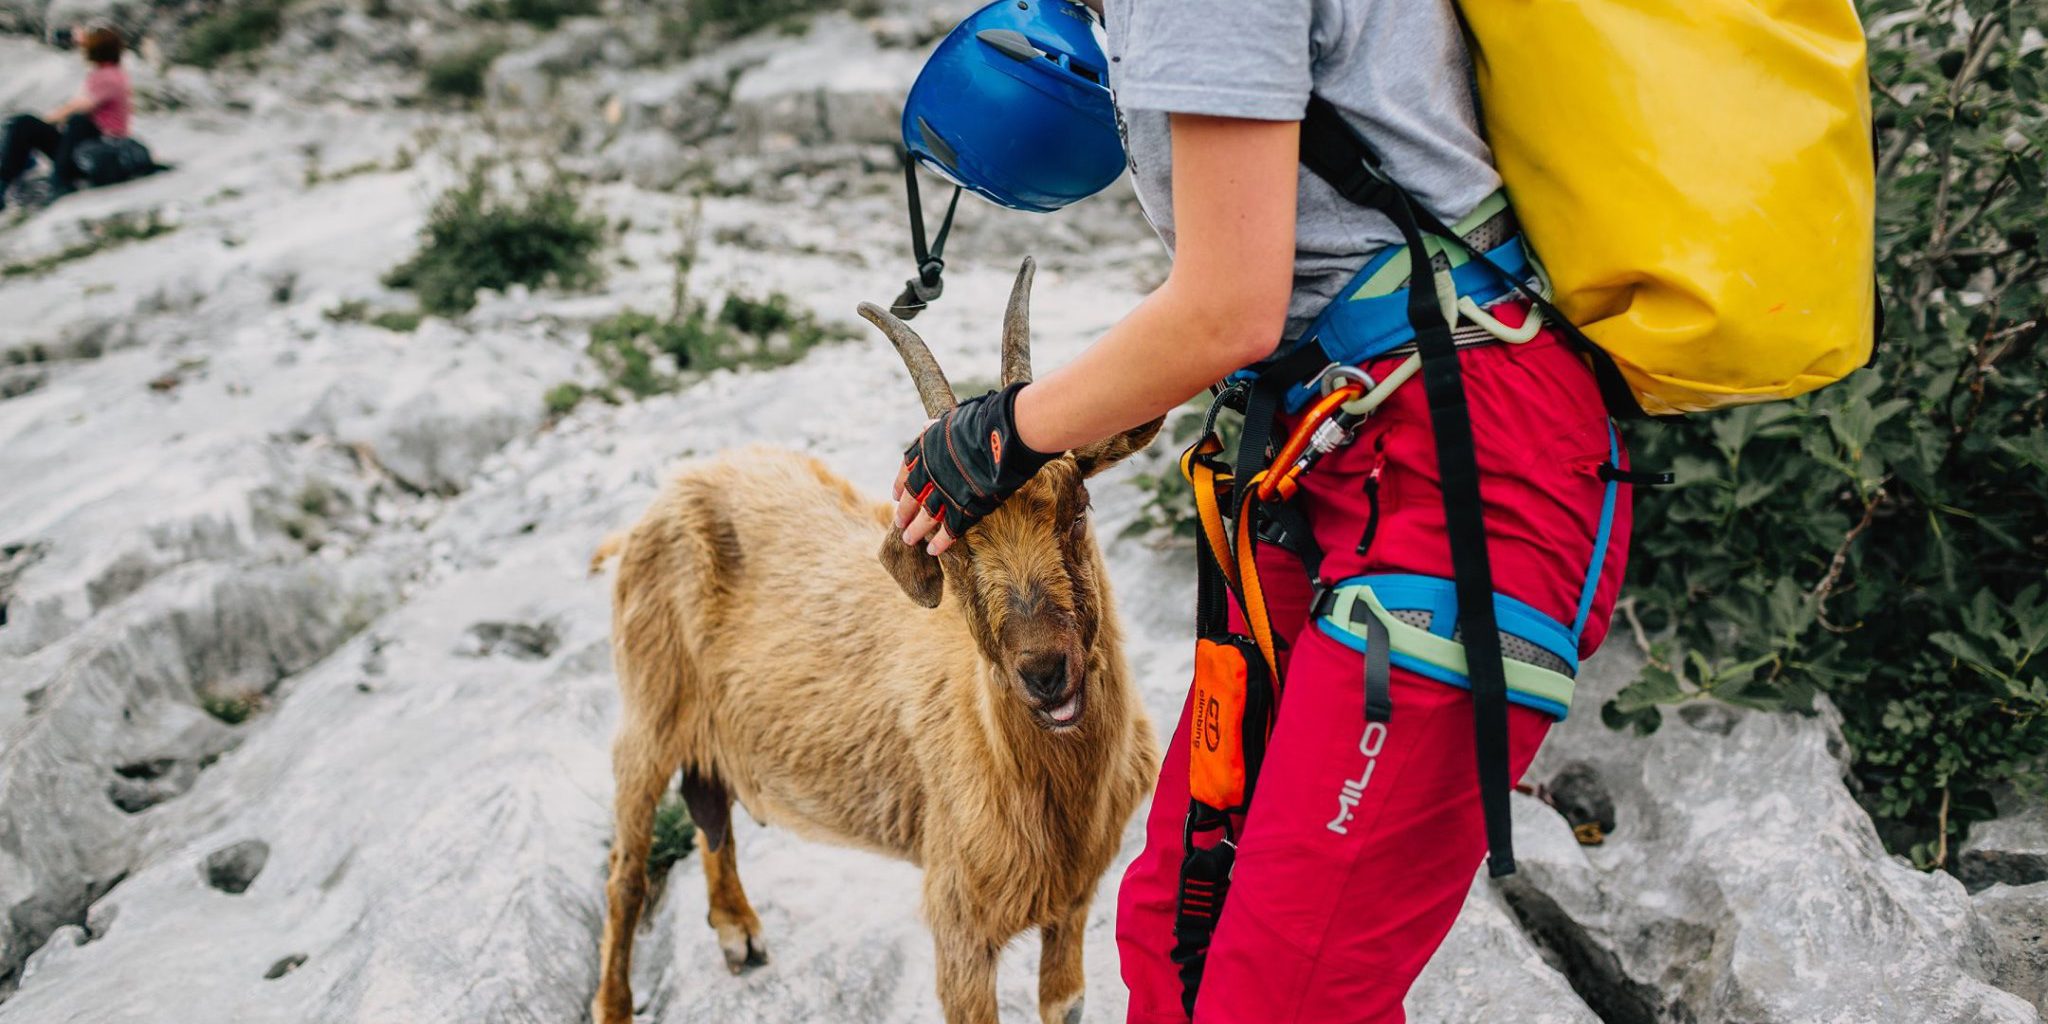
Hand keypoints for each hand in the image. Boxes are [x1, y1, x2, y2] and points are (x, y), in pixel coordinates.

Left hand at [891, 383, 1053, 554]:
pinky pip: (949, 530)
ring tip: (909, 540)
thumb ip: (939, 428)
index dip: (900, 485)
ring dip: (916, 530)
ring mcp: (946, 492)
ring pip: (925, 517)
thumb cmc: (984, 421)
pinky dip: (940, 542)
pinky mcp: (964, 508)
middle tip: (899, 524)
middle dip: (904, 512)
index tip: (896, 496)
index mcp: (926, 450)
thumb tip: (926, 425)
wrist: (1002, 435)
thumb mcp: (954, 419)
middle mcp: (930, 474)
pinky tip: (933, 551)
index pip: (906, 471)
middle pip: (912, 498)